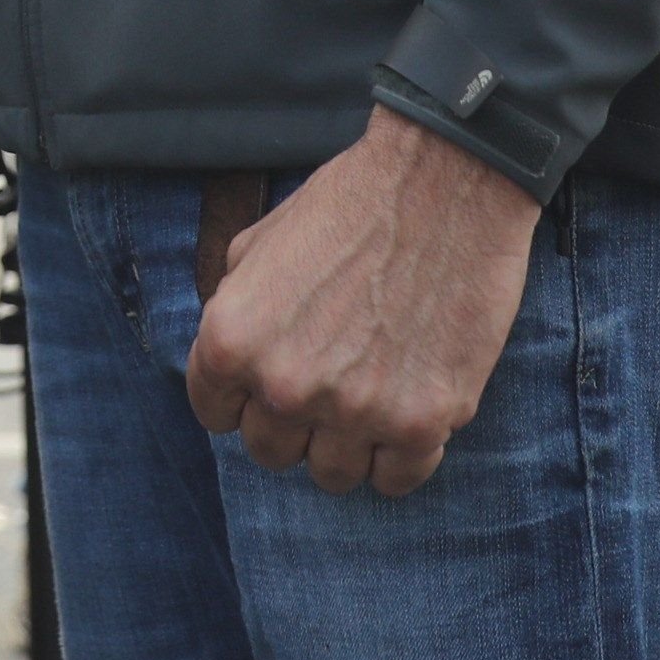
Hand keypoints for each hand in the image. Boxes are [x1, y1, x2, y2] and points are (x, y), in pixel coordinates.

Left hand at [183, 110, 540, 495]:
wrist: (445, 181)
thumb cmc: (350, 203)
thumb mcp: (258, 243)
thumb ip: (233, 309)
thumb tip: (228, 361)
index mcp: (232, 341)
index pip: (214, 413)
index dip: (242, 397)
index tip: (270, 383)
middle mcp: (284, 386)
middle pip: (271, 452)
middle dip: (294, 424)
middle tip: (327, 385)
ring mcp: (353, 411)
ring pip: (332, 475)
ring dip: (347, 444)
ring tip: (371, 396)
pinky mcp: (422, 422)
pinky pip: (396, 479)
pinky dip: (401, 455)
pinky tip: (409, 410)